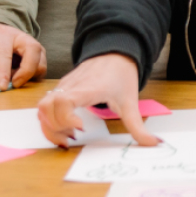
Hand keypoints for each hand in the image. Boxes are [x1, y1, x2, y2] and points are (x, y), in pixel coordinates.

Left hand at [0, 22, 45, 89]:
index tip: (2, 87)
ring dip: (30, 76)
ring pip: (41, 61)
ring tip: (13, 79)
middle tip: (14, 85)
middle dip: (26, 71)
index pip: (5, 54)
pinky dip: (33, 77)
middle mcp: (21, 37)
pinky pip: (42, 69)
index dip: (4, 72)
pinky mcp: (39, 55)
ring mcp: (33, 45)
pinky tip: (18, 77)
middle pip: (33, 50)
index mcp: (1, 35)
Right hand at [37, 53, 157, 147]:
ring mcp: (63, 87)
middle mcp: (71, 87)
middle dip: (55, 128)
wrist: (115, 53)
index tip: (80, 128)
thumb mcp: (131, 102)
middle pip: (46, 107)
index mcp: (88, 89)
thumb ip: (138, 126)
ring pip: (42, 107)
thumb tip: (153, 144)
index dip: (66, 118)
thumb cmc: (121, 76)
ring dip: (49, 126)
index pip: (63, 101)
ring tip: (68, 135)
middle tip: (74, 137)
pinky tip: (67, 128)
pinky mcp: (60, 90)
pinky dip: (49, 121)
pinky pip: (45, 106)